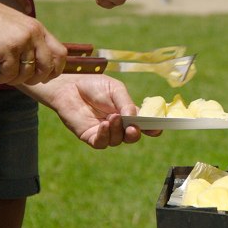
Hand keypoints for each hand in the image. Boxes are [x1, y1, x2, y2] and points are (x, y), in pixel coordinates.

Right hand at [0, 0, 66, 84]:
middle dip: (33, 79)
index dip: (54, 69)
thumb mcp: (14, 27)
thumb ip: (26, 41)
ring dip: (11, 79)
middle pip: (46, 68)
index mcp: (38, 28)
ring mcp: (22, 41)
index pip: (60, 53)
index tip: (43, 77)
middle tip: (16, 78)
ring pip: (26, 74)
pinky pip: (9, 74)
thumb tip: (34, 65)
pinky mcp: (8, 48)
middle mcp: (34, 34)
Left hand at [20, 75, 161, 148]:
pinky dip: (104, 135)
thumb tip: (135, 117)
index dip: (152, 129)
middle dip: (134, 134)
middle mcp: (118, 125)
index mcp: (128, 113)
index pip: (143, 124)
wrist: (69, 85)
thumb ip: (125, 103)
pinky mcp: (90, 136)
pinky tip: (103, 124)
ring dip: (117, 131)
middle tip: (133, 128)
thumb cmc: (93, 85)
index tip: (157, 129)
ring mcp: (104, 132)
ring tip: (112, 117)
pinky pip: (101, 143)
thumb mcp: (115, 89)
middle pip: (131, 137)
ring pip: (117, 140)